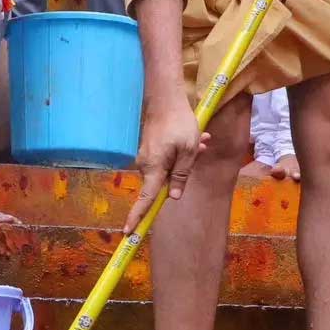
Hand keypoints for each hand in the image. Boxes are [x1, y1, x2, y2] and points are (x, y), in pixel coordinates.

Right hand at [124, 94, 207, 233]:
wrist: (165, 97)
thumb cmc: (179, 123)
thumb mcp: (188, 150)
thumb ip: (181, 175)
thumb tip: (172, 197)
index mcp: (154, 168)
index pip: (146, 198)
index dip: (138, 216)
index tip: (129, 232)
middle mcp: (145, 165)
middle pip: (163, 181)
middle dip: (183, 171)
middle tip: (200, 147)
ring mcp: (146, 156)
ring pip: (168, 167)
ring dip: (185, 158)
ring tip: (201, 139)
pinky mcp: (149, 149)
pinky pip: (166, 158)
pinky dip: (180, 151)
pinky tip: (195, 137)